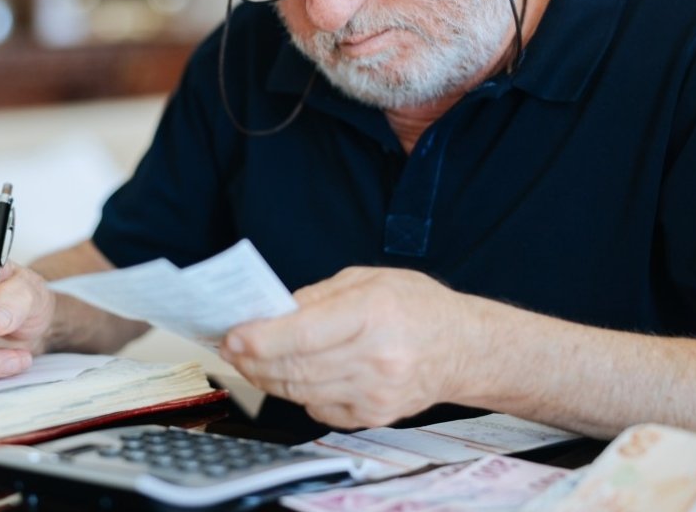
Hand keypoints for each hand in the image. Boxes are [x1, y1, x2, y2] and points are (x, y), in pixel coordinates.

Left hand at [219, 267, 487, 428]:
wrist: (464, 349)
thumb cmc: (417, 307)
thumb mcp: (368, 279)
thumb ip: (317, 296)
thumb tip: (271, 311)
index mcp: (372, 313)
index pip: (302, 335)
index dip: (259, 339)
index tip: (232, 335)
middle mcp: (376, 357)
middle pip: (295, 367)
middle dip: (253, 358)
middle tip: (231, 347)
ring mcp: (375, 393)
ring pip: (300, 391)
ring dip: (268, 377)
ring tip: (252, 361)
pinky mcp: (374, 415)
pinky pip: (318, 409)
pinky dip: (297, 393)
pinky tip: (292, 376)